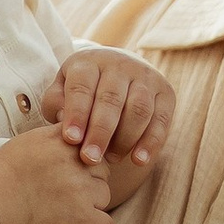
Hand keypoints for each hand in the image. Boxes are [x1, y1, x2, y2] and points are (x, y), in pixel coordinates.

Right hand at [0, 125, 115, 223]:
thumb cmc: (1, 179)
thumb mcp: (27, 142)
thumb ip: (58, 136)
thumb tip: (79, 133)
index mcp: (63, 141)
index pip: (91, 145)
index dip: (81, 160)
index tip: (65, 172)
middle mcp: (76, 162)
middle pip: (102, 170)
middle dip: (87, 181)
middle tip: (60, 193)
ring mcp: (82, 192)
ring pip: (104, 196)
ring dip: (89, 204)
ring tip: (60, 210)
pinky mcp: (84, 221)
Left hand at [44, 48, 173, 175]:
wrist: (117, 71)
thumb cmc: (82, 90)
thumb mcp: (62, 90)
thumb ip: (57, 104)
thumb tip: (66, 124)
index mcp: (90, 62)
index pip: (83, 86)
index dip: (77, 113)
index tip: (71, 139)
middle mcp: (120, 64)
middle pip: (112, 99)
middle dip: (100, 132)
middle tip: (89, 158)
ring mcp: (146, 77)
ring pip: (139, 109)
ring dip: (124, 139)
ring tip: (110, 160)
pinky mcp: (165, 92)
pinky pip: (162, 119)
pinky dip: (151, 142)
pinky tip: (138, 161)